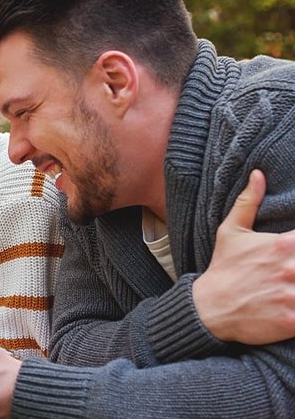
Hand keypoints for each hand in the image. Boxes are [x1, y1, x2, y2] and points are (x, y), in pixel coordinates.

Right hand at [194, 169, 294, 343]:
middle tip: (294, 269)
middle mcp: (291, 268)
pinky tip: (293, 304)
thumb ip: (248, 202)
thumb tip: (258, 174)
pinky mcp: (292, 320)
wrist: (208, 309)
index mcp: (283, 244)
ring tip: (294, 286)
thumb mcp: (231, 232)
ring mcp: (293, 295)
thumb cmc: (223, 269)